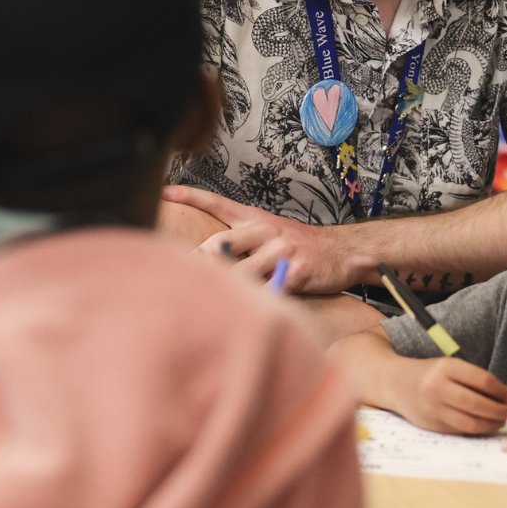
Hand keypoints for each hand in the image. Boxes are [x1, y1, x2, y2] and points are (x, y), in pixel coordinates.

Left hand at [162, 185, 350, 293]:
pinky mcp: (298, 271)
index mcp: (255, 219)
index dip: (191, 196)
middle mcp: (266, 231)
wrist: (342, 252)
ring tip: (207, 302)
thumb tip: (199, 259)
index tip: (164, 192)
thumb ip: (239, 243)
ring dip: (224, 289)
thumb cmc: (297, 248)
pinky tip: (246, 315)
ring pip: (242, 271)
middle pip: (222, 242)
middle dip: (200, 262)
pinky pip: (268, 291)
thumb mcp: (268, 235)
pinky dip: (254, 305)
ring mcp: (282, 250)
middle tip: (182, 277)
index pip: (218, 203)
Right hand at [394, 357, 506, 435]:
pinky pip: (460, 430)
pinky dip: (476, 430)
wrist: (395, 383)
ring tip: (500, 421)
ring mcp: (433, 408)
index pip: (483, 380)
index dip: (501, 391)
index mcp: (446, 367)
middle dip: (499, 411)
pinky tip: (485, 426)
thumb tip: (504, 397)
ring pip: (470, 422)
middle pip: (478, 404)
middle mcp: (438, 387)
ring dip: (491, 424)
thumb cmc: (430, 374)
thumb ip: (472, 379)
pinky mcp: (432, 425)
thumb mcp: (448, 366)